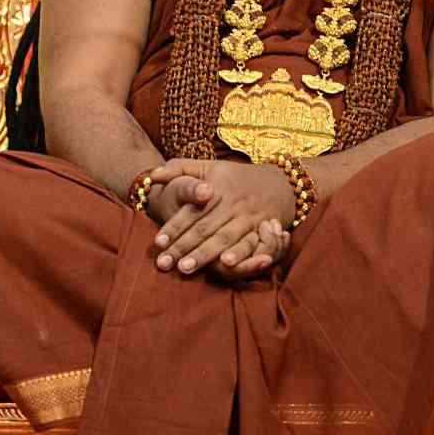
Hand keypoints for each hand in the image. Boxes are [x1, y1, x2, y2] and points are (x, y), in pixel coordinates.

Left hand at [148, 158, 296, 280]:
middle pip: (203, 228)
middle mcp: (231, 203)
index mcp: (215, 189)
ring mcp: (248, 217)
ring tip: (185, 268)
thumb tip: (152, 175)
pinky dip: (240, 254)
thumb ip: (179, 168)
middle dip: (183, 247)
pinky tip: (227, 265)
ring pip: (223, 238)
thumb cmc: (236, 178)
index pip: (191, 211)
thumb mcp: (209, 166)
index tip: (158, 242)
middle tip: (163, 264)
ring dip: (205, 254)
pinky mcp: (263, 229)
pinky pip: (250, 243)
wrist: (281, 182)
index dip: (174, 227)